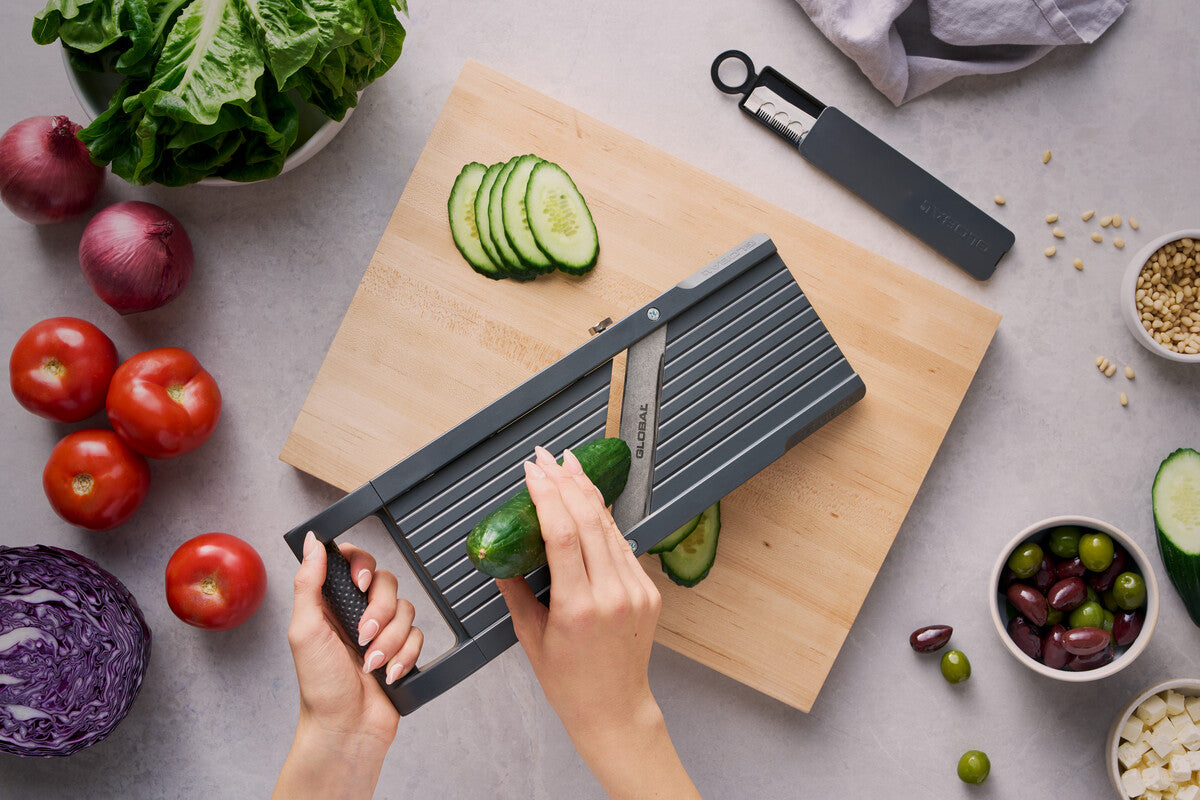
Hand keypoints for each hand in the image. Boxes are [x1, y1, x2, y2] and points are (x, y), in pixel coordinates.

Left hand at [273, 533, 423, 799]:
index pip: (352, 561)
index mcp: (329, 602)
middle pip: (386, 582)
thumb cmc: (319, 687)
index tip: (359, 584)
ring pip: (406, 609)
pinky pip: (418, 635)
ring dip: (391, 640)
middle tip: (363, 637)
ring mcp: (380, 631)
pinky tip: (389, 674)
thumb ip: (308, 583)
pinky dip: (405, 655)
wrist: (346, 730)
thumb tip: (312, 542)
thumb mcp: (304, 631)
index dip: (362, 565)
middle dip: (380, 611)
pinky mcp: (401, 650)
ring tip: (373, 664)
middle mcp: (356, 612)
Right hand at [497, 446, 698, 799]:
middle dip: (566, 482)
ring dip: (587, 492)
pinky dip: (603, 520)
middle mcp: (612, 595)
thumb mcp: (530, 638)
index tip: (532, 473)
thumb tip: (499, 556)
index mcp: (579, 607)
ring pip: (609, 527)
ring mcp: (635, 591)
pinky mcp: (648, 592)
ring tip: (568, 466)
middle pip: (589, 521)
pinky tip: (589, 502)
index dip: (547, 496)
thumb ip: (515, 591)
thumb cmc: (570, 683)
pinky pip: (623, 546)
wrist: (615, 710)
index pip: (562, 534)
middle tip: (547, 458)